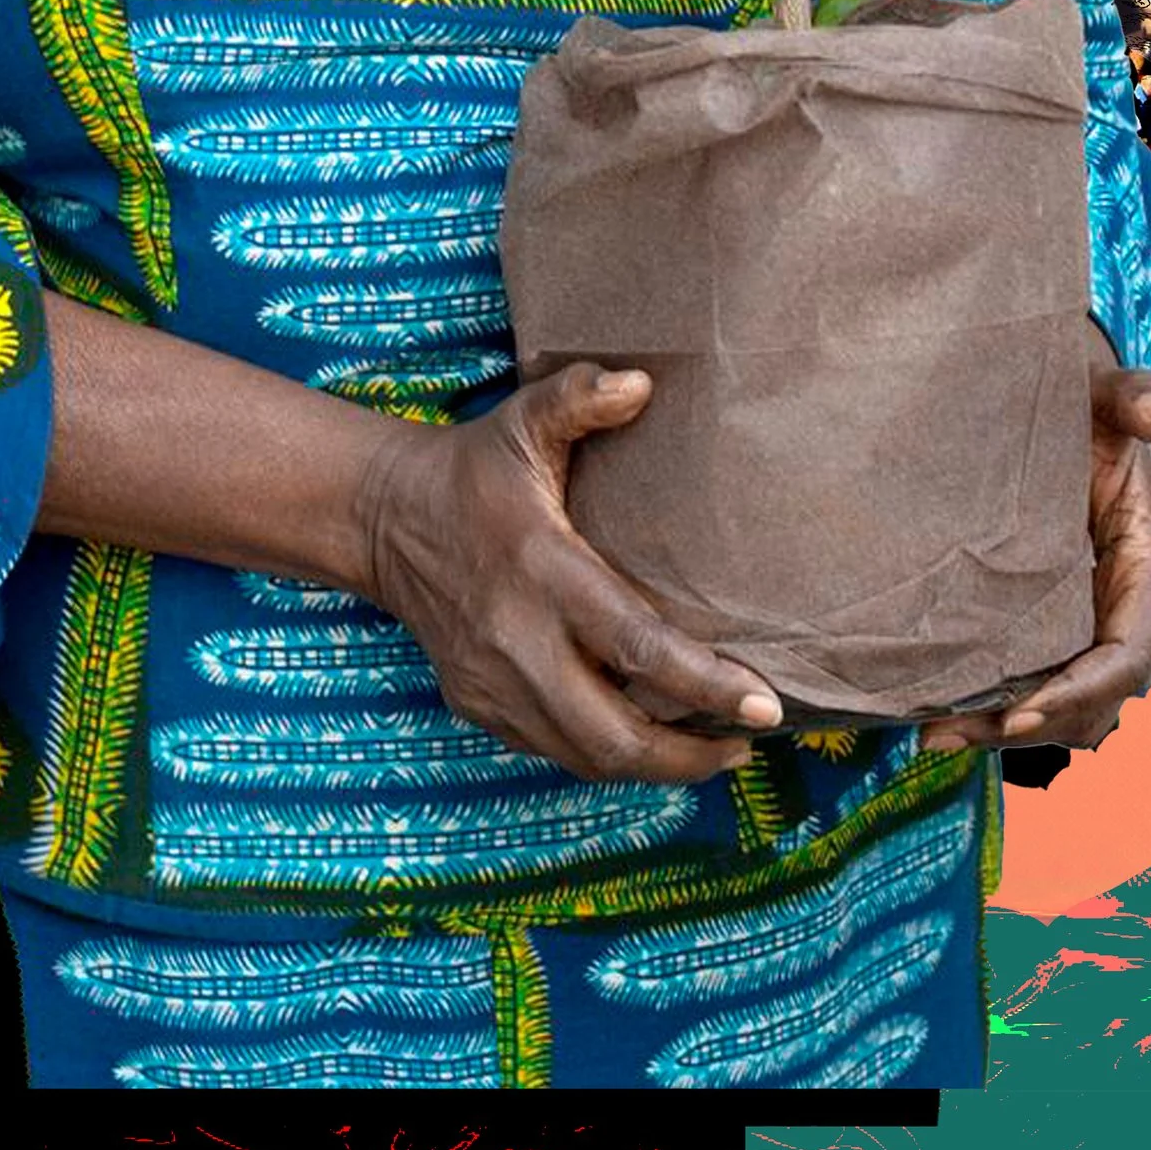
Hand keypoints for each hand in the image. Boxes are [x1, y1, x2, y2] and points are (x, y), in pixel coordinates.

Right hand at [355, 362, 782, 783]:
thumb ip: (579, 397)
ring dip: (655, 765)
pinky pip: (556, 752)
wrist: (385, 520)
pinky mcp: (478, 707)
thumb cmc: (473, 469)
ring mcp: (493, 684)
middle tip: (749, 738)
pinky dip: (608, 754)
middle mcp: (516, 641)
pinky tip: (649, 737)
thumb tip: (642, 384)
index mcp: (542, 571)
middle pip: (614, 734)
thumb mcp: (522, 421)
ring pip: (587, 757)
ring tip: (715, 748)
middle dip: (690, 755)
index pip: (636, 646)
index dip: (706, 684)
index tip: (765, 702)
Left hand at [920, 335, 1150, 756]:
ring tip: (934, 735)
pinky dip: (995, 710)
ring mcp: (1089, 626)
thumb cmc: (1088, 405)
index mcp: (1149, 570)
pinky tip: (937, 715)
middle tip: (953, 734)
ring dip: (1005, 730)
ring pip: (1062, 707)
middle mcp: (1125, 610)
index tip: (1020, 713)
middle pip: (1091, 701)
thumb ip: (1135, 395)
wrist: (1059, 413)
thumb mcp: (1109, 394)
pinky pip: (1036, 687)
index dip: (1080, 693)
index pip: (1126, 656)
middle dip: (1030, 726)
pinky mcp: (1054, 629)